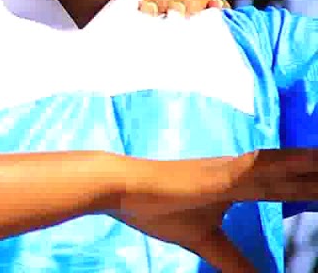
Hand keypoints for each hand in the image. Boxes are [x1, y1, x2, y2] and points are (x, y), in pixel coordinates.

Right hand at [113, 149, 317, 269]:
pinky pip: (260, 169)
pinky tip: (310, 160)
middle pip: (290, 176)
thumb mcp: (204, 242)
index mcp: (236, 187)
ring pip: (283, 168)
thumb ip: (232, 260)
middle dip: (316, 175)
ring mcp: (230, 172)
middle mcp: (239, 174)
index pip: (283, 188)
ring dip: (311, 165)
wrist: (122, 188)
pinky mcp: (220, 175)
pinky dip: (287, 164)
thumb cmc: (156, 209)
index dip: (309, 189)